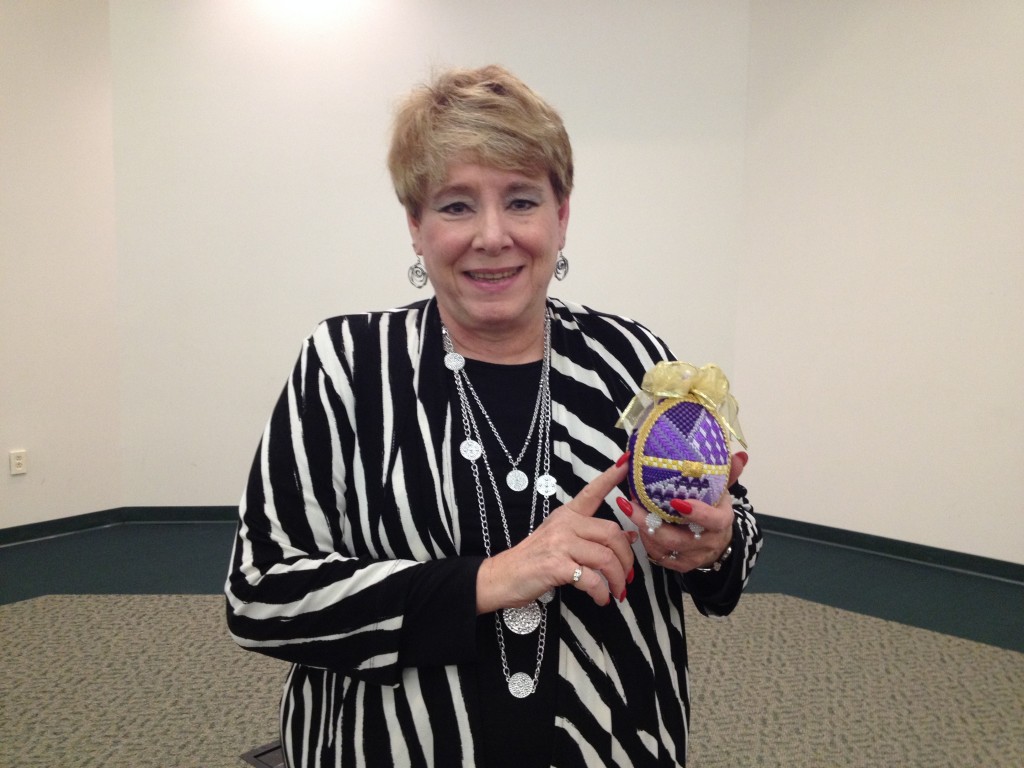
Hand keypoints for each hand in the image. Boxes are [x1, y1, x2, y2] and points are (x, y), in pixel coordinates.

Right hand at [476, 458, 636, 612]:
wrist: (503, 576)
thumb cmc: (534, 559)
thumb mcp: (563, 541)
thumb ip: (593, 537)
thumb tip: (628, 534)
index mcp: (566, 515)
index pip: (592, 493)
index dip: (610, 478)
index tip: (626, 463)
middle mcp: (564, 524)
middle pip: (611, 533)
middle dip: (626, 558)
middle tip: (628, 576)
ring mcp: (559, 544)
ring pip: (605, 557)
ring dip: (617, 579)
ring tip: (617, 591)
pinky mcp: (556, 566)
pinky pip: (591, 579)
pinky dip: (601, 592)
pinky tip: (600, 599)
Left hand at [626, 451, 747, 572]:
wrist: (717, 542)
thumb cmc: (715, 510)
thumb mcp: (722, 492)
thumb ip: (728, 474)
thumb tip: (740, 455)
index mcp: (721, 522)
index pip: (713, 521)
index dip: (697, 513)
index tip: (676, 501)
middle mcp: (707, 542)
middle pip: (679, 539)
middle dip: (652, 522)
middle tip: (631, 503)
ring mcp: (693, 556)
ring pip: (664, 548)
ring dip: (643, 529)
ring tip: (628, 508)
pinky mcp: (679, 565)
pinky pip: (658, 556)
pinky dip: (645, 540)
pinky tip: (635, 523)